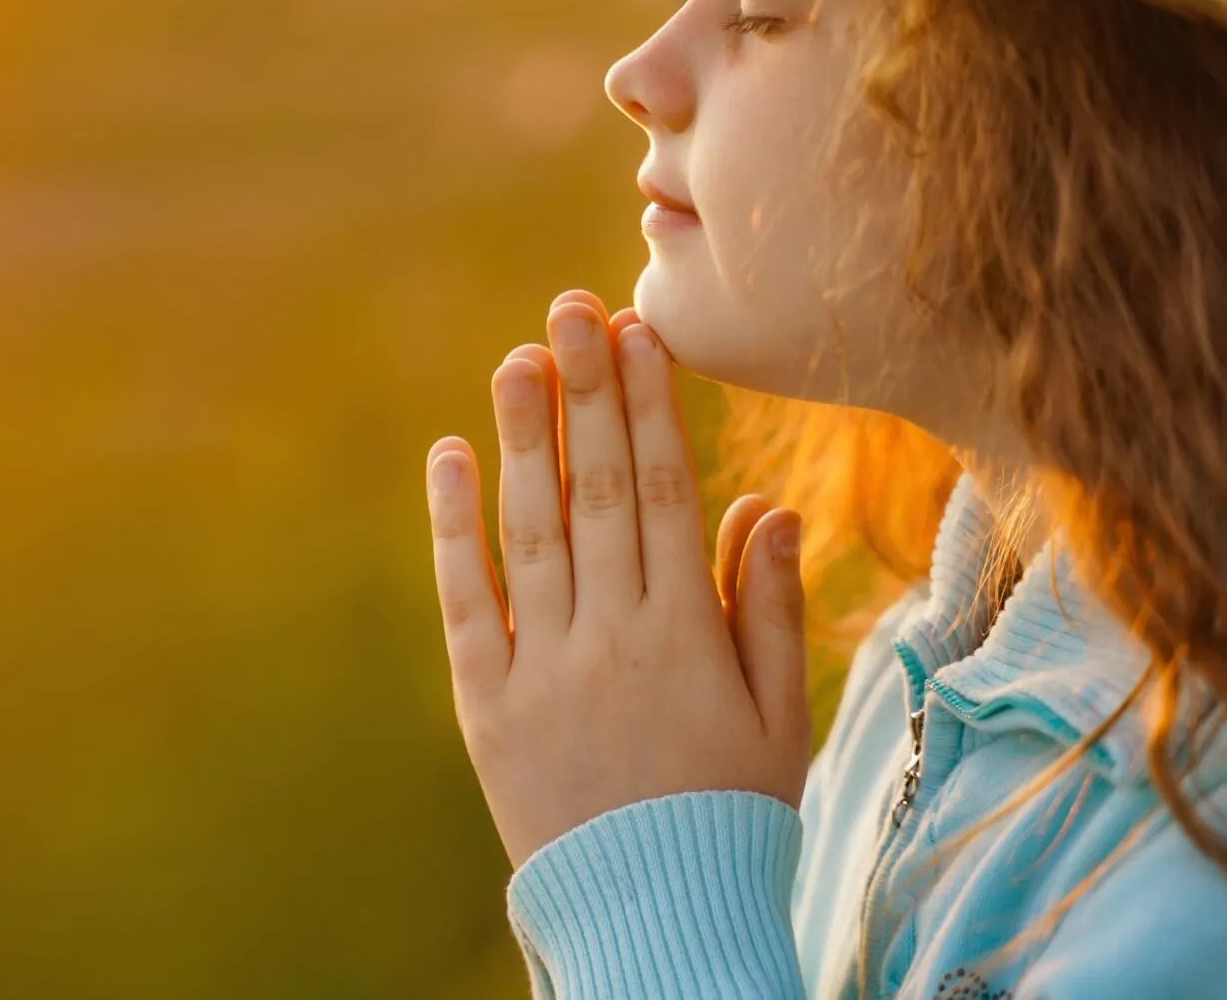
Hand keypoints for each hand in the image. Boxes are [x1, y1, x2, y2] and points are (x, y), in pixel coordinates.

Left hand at [423, 289, 810, 869]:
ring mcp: (542, 669)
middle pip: (596, 492)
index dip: (648, 407)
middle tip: (569, 307)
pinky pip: (467, 600)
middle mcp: (611, 637)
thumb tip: (769, 505)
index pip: (663, 492)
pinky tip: (451, 456)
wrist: (654, 919)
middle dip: (584, 393)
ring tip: (515, 356)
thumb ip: (763, 608)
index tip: (636, 334)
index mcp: (685, 634)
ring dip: (524, 437)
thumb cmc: (729, 816)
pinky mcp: (487, 704)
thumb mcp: (776, 718)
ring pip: (532, 531)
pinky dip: (455, 526)